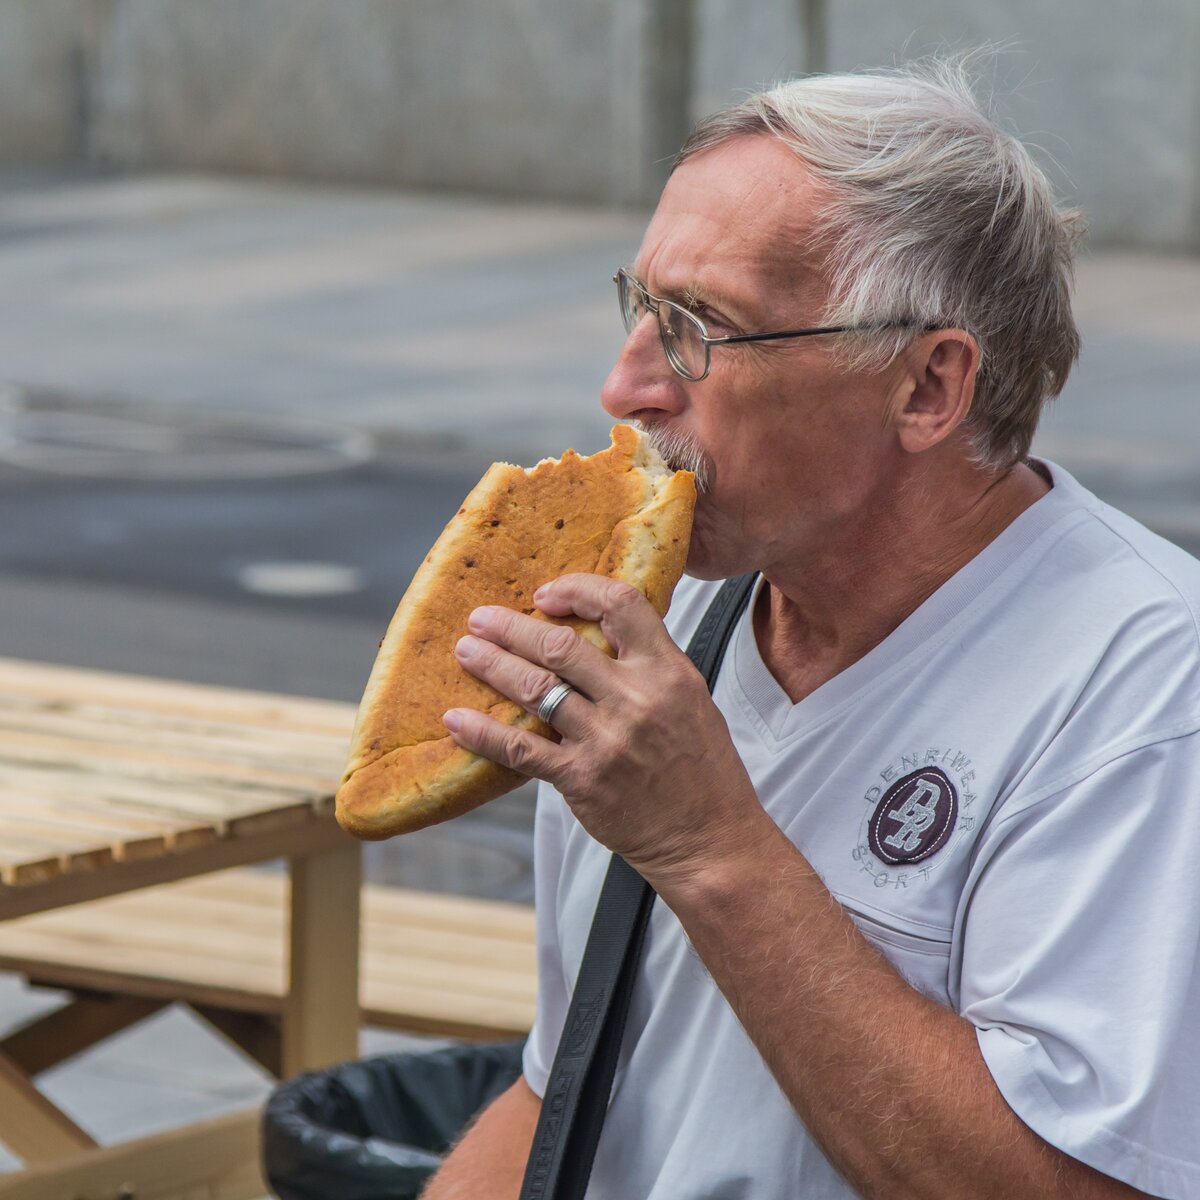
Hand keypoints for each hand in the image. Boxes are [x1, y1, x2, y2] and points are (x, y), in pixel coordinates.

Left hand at [442, 573, 760, 883]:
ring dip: (492, 666)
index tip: (545, 595)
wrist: (710, 838)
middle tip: (481, 619)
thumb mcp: (691, 699)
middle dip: (511, 627)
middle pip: (559, 645)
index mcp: (667, 671)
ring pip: (535, 689)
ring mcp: (607, 740)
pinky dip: (483, 733)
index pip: (620, 604)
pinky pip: (520, 750)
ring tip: (467, 652)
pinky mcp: (582, 779)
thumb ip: (648, 665)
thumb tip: (598, 634)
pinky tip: (457, 720)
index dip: (576, 590)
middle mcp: (636, 699)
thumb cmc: (702, 770)